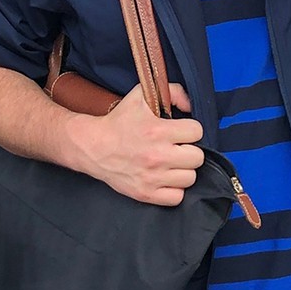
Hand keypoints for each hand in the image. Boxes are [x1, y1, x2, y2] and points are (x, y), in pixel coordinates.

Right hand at [65, 83, 203, 204]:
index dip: (190, 130)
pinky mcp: (146, 194)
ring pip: (190, 178)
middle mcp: (157, 156)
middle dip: (189, 150)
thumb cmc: (118, 121)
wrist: (93, 146)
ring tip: (171, 163)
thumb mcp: (142, 96)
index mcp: (157, 131)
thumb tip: (190, 105)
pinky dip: (174, 189)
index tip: (181, 131)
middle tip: (177, 148)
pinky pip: (177, 197)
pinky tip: (165, 178)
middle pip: (197, 157)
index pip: (197, 132)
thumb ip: (172, 91)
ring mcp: (152, 178)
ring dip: (183, 170)